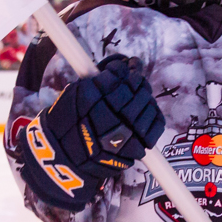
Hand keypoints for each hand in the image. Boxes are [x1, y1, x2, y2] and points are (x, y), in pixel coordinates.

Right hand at [16, 56, 162, 209]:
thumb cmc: (67, 124)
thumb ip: (96, 77)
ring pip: (148, 104)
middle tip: (135, 76)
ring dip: (146, 96)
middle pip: (135, 86)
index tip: (124, 65)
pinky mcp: (135, 148)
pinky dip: (154, 115)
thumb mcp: (72, 93)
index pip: (118, 72)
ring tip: (140, 95)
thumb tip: (122, 63)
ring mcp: (124, 133)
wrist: (65, 159)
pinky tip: (148, 111)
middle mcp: (109, 114)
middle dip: (137, 78)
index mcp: (91, 98)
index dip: (123, 66)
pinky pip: (155, 125)